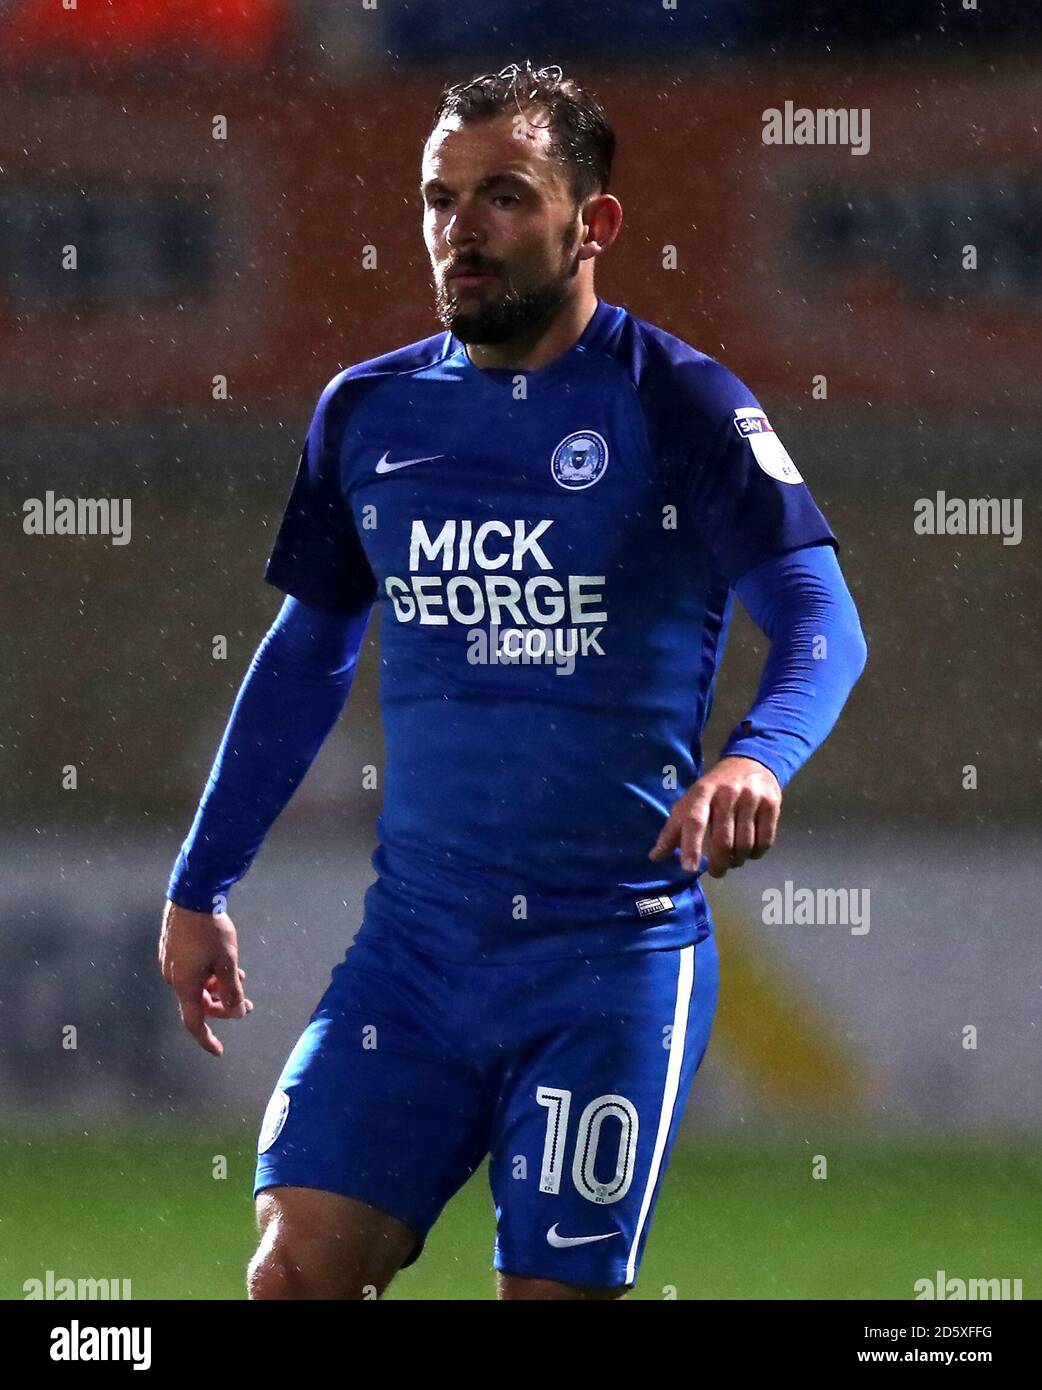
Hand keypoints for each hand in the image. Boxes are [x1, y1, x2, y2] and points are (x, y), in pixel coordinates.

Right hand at [158, 899, 252, 1055]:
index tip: (219, 1051)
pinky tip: (226, 964)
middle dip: (222, 1007)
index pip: (193, 1022)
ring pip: (198, 985)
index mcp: (184, 985)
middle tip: (247, 1006)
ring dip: (218, 987)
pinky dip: (209, 974)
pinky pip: (192, 971)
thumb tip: (236, 1013)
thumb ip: (232, 991)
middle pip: (198, 1003)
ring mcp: (170, 962)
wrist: (191, 895)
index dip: (206, 1039)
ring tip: (240, 979)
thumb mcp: (228, 963)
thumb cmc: (211, 930)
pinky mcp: (172, 949)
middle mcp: (173, 977)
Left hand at [648, 755, 781, 878]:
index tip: (689, 869)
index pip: (695, 820)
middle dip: (718, 864)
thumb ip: (673, 829)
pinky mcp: (772, 804)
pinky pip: (765, 841)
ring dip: (737, 861)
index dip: (691, 847)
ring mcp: (751, 798)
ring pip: (744, 844)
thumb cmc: (715, 788)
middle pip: (723, 840)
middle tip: (716, 872)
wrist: (751, 762)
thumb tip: (655, 857)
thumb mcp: (690, 801)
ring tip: (732, 860)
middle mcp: (727, 793)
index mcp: (702, 792)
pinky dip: (756, 853)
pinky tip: (749, 851)